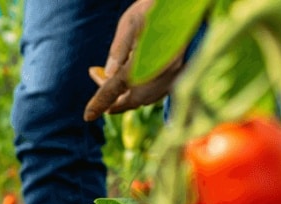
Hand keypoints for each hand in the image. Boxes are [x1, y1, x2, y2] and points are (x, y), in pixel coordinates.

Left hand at [83, 0, 183, 121]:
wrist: (193, 4)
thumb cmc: (158, 7)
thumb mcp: (131, 22)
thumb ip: (118, 50)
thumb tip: (108, 73)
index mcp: (140, 66)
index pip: (112, 91)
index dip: (98, 104)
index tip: (87, 116)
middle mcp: (157, 78)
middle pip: (129, 101)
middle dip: (112, 99)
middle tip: (98, 81)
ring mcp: (172, 79)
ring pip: (145, 99)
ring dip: (128, 95)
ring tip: (114, 81)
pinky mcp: (182, 76)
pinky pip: (158, 92)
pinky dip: (143, 90)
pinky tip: (136, 78)